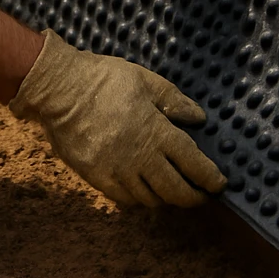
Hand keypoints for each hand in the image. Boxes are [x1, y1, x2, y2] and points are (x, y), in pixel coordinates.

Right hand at [8, 30, 225, 206]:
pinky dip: (139, 199)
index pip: (192, 163)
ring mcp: (117, 170)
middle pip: (175, 190)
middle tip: (201, 196)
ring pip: (150, 198)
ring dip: (166, 199)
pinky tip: (143, 192)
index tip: (220, 184)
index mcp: (155, 131)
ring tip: (172, 193)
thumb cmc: (102, 78)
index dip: (209, 178)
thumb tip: (198, 117)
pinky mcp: (96, 176)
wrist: (58, 88)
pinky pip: (124, 198)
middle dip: (193, 197)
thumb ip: (172, 100)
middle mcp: (139, 157)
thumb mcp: (143, 80)